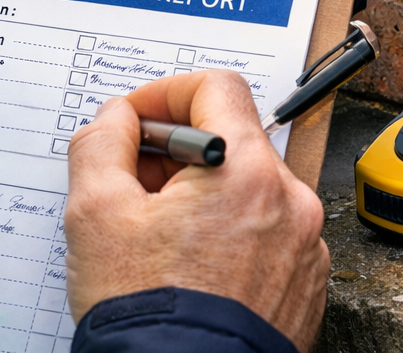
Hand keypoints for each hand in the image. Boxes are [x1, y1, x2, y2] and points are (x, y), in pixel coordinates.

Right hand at [65, 70, 329, 350]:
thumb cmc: (147, 314)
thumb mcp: (96, 213)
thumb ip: (103, 143)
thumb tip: (118, 118)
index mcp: (245, 171)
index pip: (216, 88)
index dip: (165, 94)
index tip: (137, 121)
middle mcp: (290, 201)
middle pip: (232, 142)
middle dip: (178, 154)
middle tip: (134, 185)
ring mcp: (304, 245)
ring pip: (250, 190)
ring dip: (205, 196)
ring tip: (159, 237)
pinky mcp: (306, 282)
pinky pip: (269, 234)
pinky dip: (232, 236)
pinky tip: (192, 266)